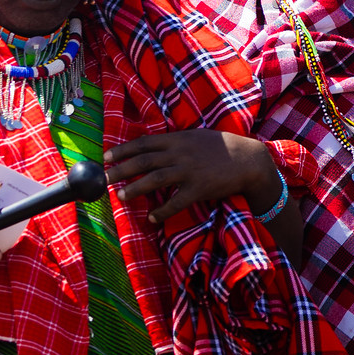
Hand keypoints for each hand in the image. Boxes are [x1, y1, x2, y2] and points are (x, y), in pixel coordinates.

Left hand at [105, 130, 277, 223]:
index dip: (123, 150)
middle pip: (143, 161)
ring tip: (121, 195)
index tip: (106, 157)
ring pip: (155, 180)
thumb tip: (153, 145)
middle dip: (121, 170)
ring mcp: (189, 171)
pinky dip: (162, 211)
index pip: (143, 143)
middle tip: (105, 178)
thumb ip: (175, 141)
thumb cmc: (223, 147)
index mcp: (178, 139)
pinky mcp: (199, 189)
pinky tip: (152, 217)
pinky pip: (176, 202)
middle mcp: (180, 154)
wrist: (248, 160)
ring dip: (135, 188)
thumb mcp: (197, 136)